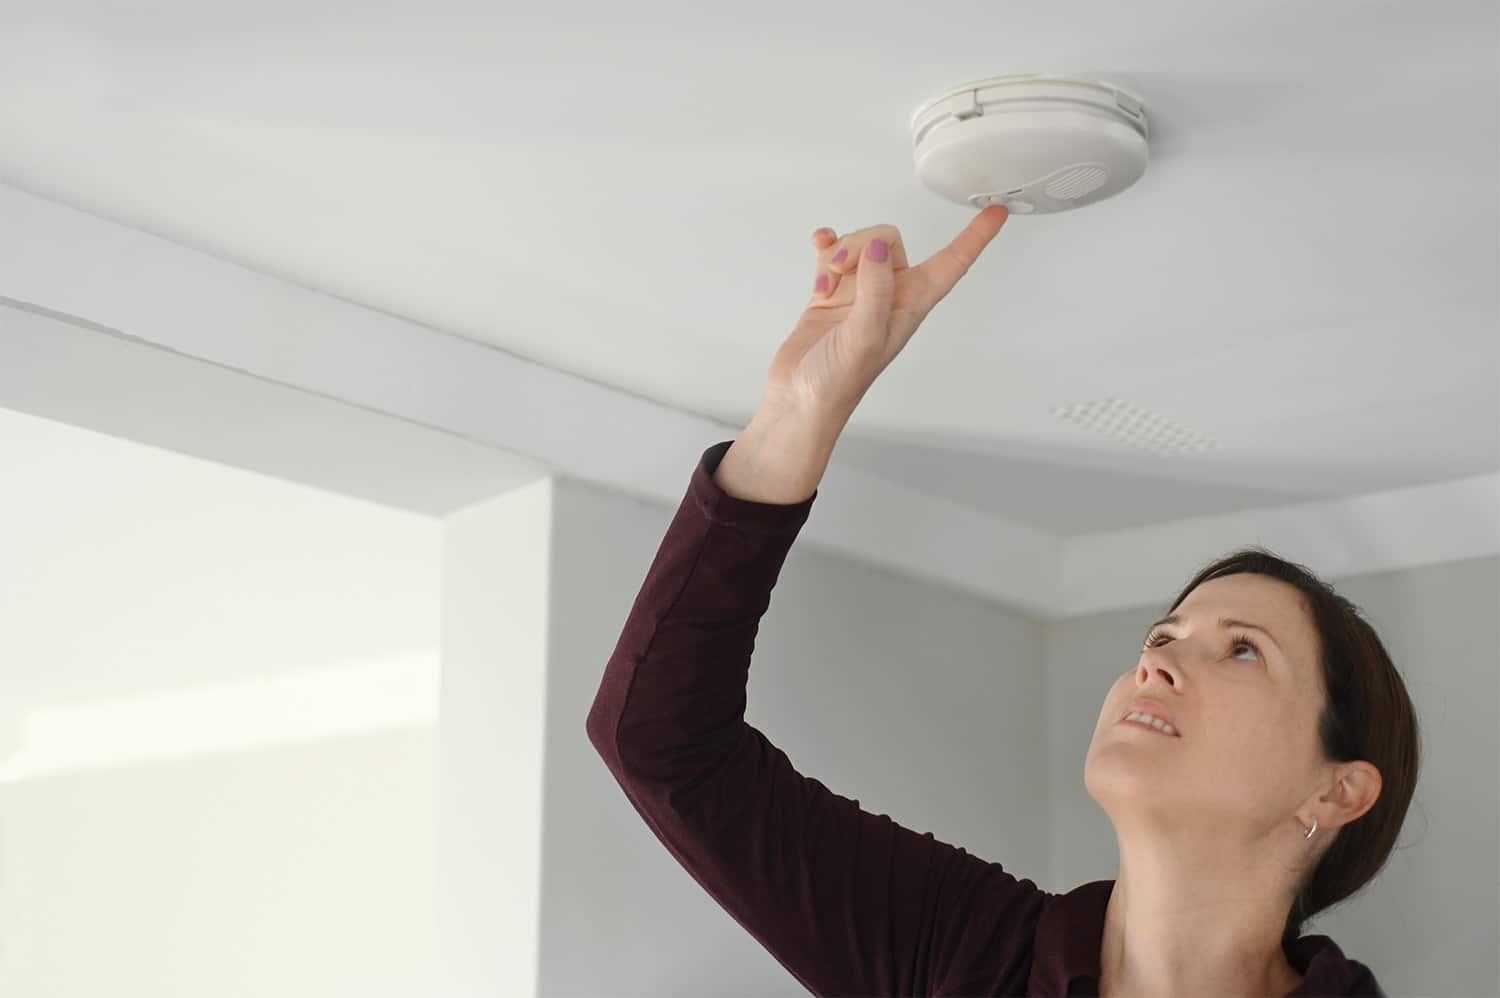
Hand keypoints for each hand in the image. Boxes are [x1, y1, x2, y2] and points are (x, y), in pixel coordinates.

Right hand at [761, 204, 1009, 421]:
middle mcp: (888, 296)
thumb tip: (877, 248)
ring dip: (840, 251)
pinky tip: (820, 253)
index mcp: (910, 307)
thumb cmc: (837, 383)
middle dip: (863, 244)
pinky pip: (833, 253)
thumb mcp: (865, 338)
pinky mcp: (832, 292)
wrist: (800, 400)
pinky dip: (826, 247)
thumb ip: (875, 290)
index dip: (976, 237)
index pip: (952, 264)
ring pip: (861, 245)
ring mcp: (859, 293)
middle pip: (889, 242)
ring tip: (826, 279)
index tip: (996, 212)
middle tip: (843, 267)